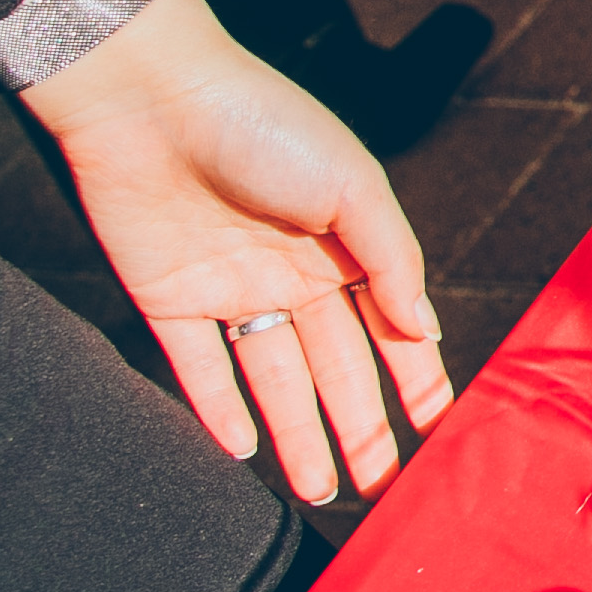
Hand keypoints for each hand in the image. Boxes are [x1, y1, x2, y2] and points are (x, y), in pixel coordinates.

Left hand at [33, 0, 454, 503]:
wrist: (153, 100)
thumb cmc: (266, 127)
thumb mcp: (353, 187)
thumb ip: (393, 261)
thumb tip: (425, 331)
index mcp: (347, 247)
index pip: (389, 329)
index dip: (416, 380)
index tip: (439, 432)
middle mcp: (293, 276)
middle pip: (334, 368)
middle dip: (361, 428)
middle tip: (380, 489)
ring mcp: (232, 291)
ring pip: (273, 381)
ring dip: (298, 435)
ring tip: (321, 492)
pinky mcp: (169, 301)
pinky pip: (199, 369)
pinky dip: (219, 412)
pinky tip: (243, 454)